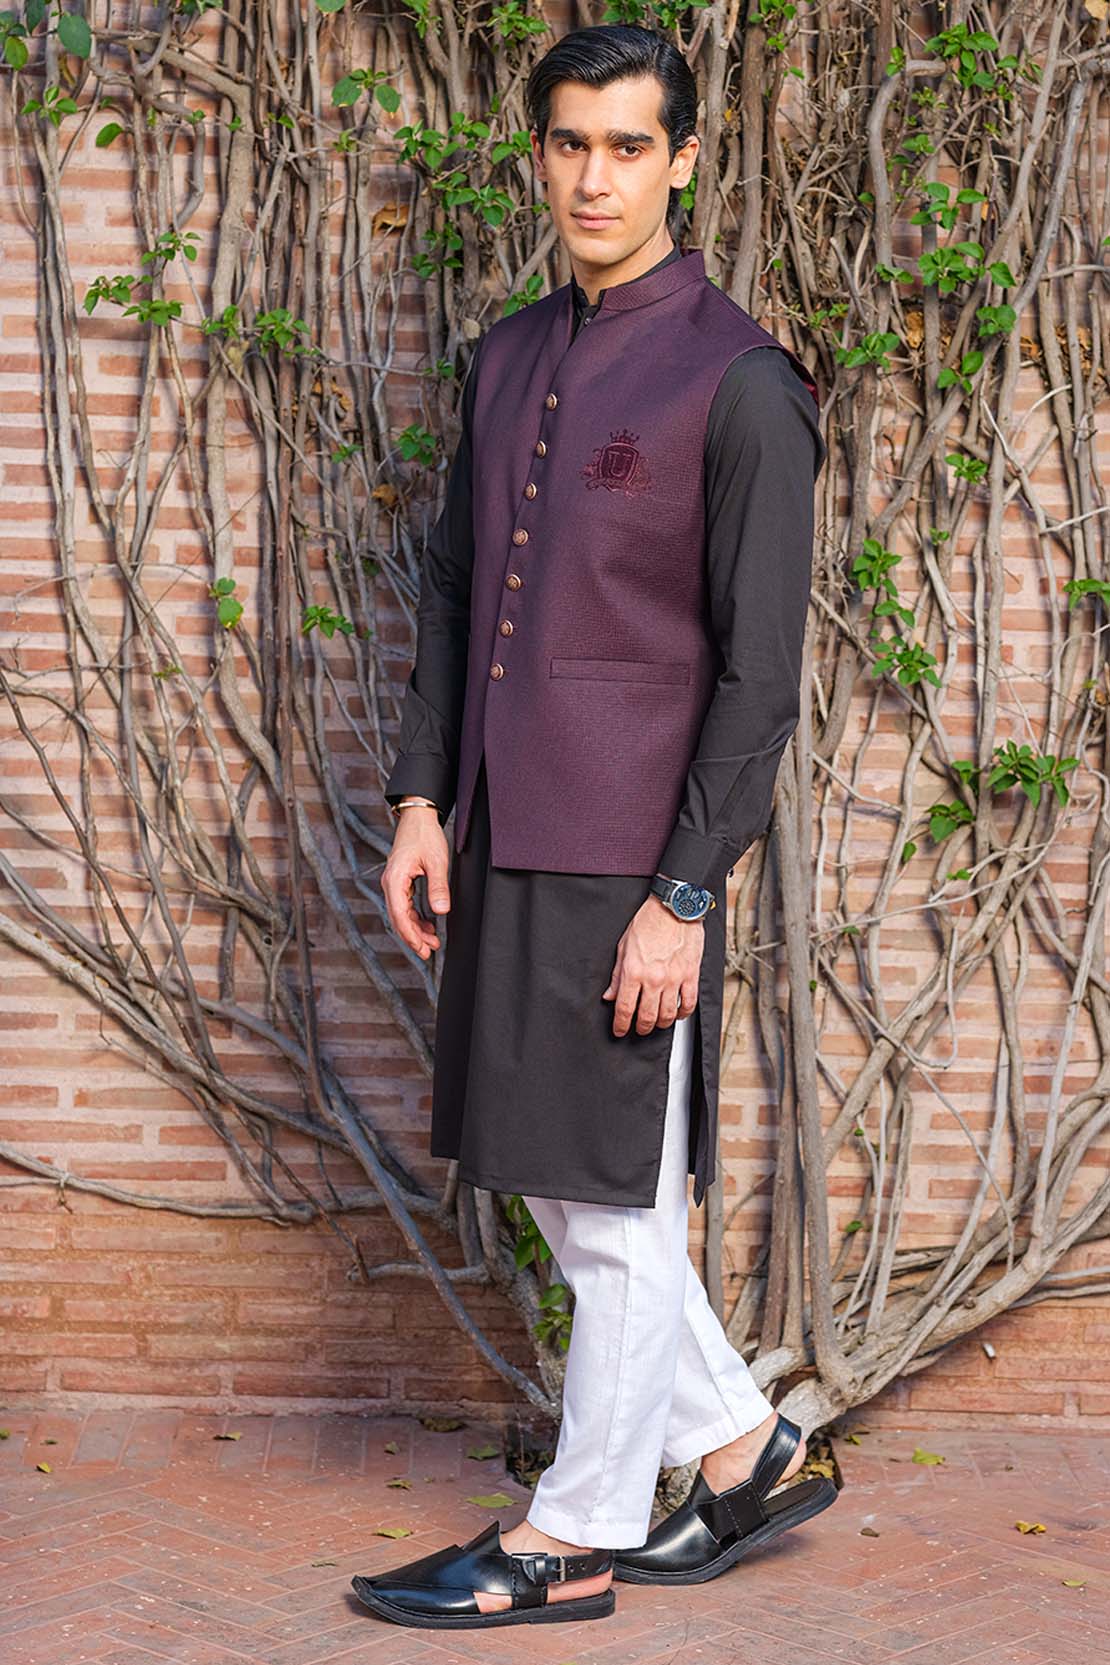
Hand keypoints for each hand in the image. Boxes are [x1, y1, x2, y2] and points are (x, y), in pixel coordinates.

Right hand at [382, 807, 450, 958]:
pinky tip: (427, 925)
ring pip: (400, 914)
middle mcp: (390, 883)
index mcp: (395, 879)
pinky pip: (404, 906)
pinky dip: (414, 918)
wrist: (417, 817)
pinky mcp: (399, 881)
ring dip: (414, 929)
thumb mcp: (437, 861)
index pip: (399, 915)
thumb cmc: (425, 835)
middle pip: (398, 918)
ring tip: (432, 942)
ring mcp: (393, 883)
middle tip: (428, 952)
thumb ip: (438, 887)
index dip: (411, 935)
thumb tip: (441, 911)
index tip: (423, 949)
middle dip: (412, 937)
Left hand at [603, 894, 703, 1036]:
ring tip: (657, 1023)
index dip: (621, 1024)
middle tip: (639, 1028)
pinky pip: (688, 1003)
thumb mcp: (624, 946)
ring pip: (668, 1014)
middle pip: (647, 1016)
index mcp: (634, 971)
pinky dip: (682, 1013)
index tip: (620, 1030)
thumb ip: (617, 975)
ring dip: (661, 1023)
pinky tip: (677, 1013)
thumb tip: (610, 995)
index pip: (625, 1008)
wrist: (675, 907)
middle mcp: (654, 978)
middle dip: (641, 1027)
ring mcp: (674, 978)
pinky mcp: (691, 975)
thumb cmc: (649, 921)